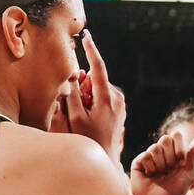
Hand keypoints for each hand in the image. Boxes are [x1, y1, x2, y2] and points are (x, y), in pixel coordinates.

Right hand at [63, 32, 126, 160]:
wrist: (106, 158)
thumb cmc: (89, 140)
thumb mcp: (76, 118)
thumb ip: (74, 95)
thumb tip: (74, 76)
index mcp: (107, 98)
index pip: (98, 67)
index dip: (91, 50)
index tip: (86, 36)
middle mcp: (117, 98)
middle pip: (95, 79)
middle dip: (83, 86)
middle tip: (77, 106)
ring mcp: (119, 103)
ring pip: (98, 87)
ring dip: (87, 95)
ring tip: (85, 115)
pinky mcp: (119, 108)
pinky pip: (102, 96)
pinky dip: (93, 101)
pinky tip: (91, 117)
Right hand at [131, 131, 193, 194]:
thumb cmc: (176, 191)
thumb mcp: (189, 172)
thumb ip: (193, 154)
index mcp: (174, 152)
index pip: (176, 136)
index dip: (178, 149)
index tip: (179, 164)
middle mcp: (161, 153)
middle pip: (165, 139)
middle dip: (169, 157)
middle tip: (169, 170)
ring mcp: (149, 157)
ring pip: (155, 147)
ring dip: (160, 164)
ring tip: (159, 175)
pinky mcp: (138, 163)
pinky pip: (145, 155)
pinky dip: (150, 167)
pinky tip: (150, 175)